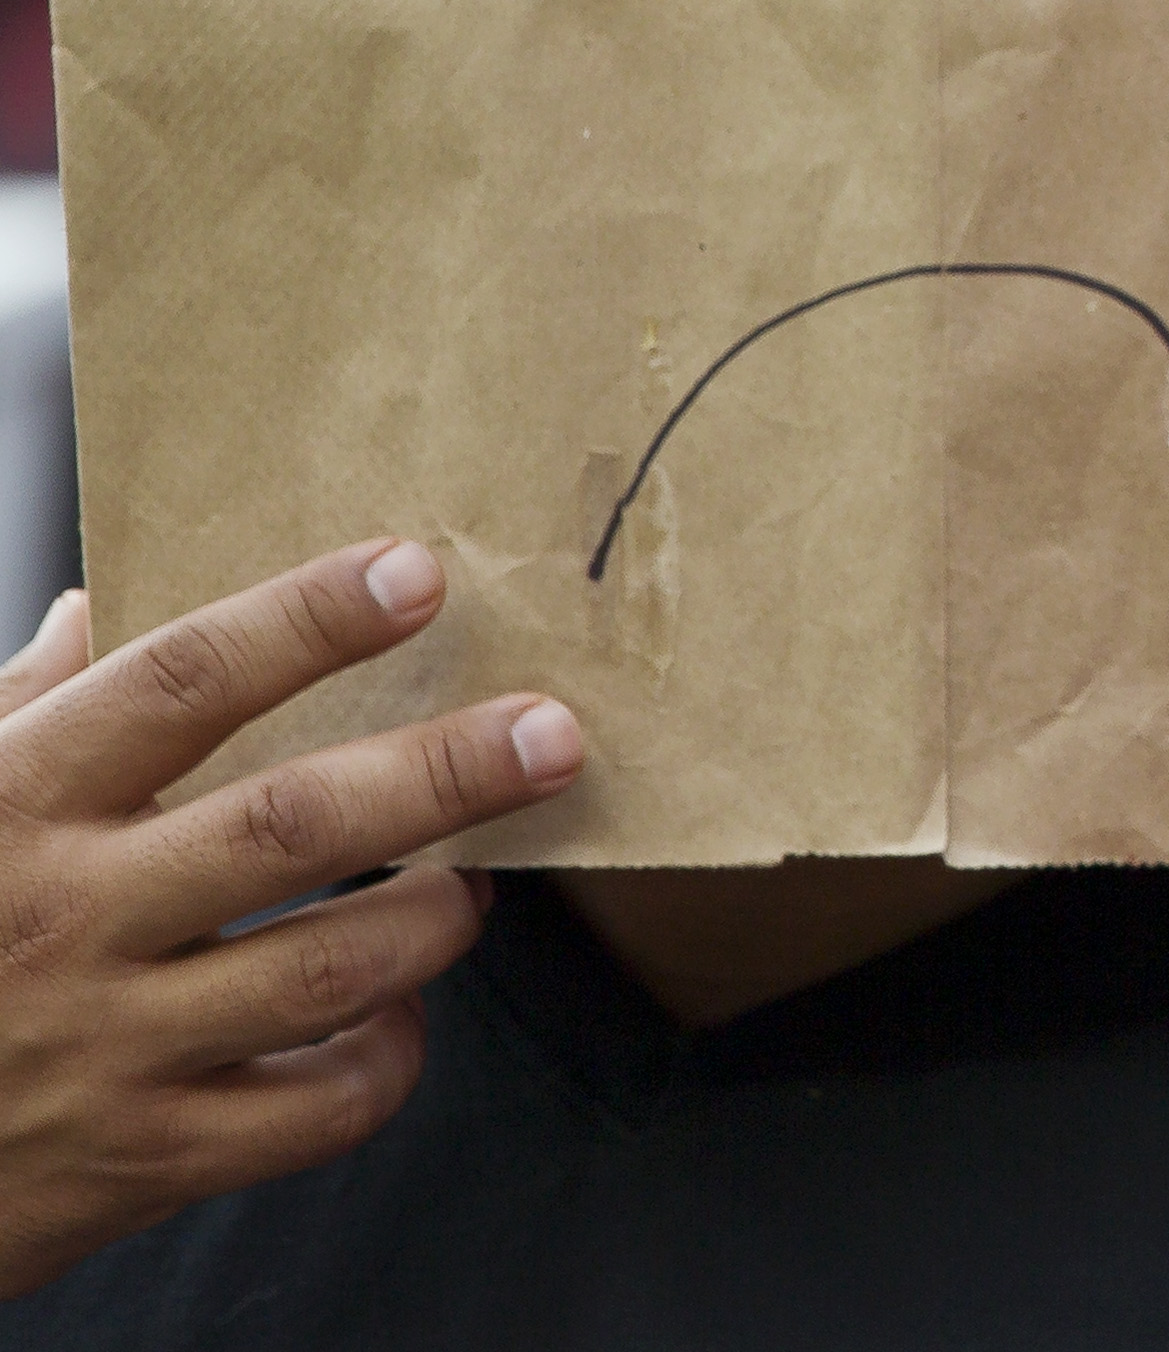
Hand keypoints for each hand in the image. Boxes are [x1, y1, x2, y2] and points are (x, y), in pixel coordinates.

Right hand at [0, 542, 587, 1293]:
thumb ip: (17, 708)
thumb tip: (97, 609)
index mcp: (16, 805)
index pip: (181, 682)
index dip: (305, 621)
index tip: (415, 574)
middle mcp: (69, 917)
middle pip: (294, 825)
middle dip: (444, 773)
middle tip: (552, 733)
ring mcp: (108, 1045)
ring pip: (328, 969)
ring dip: (434, 919)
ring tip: (477, 883)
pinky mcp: (141, 1158)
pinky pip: (314, 1110)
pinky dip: (386, 1060)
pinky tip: (394, 1016)